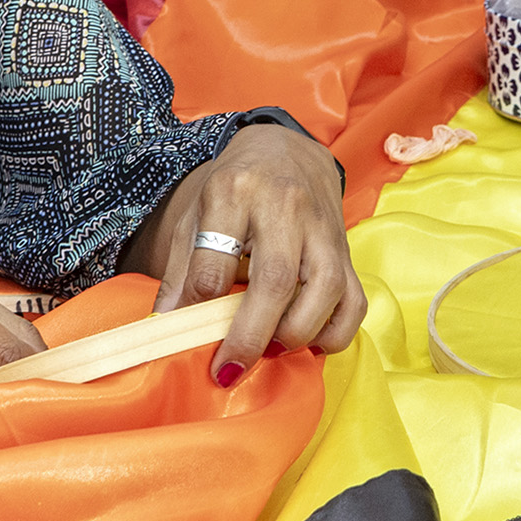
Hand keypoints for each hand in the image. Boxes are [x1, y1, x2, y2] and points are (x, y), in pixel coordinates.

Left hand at [152, 125, 366, 382]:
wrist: (288, 151)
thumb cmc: (235, 189)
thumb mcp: (196, 214)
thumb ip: (181, 268)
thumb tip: (167, 324)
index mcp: (235, 192)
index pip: (215, 258)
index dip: (200, 304)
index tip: (190, 337)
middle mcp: (285, 206)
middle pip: (276, 279)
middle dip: (251, 335)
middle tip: (230, 369)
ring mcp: (322, 228)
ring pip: (324, 290)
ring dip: (296, 334)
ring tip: (270, 349)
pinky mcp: (347, 249)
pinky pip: (354, 301)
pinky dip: (334, 333)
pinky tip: (307, 341)